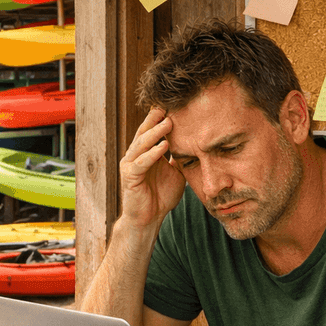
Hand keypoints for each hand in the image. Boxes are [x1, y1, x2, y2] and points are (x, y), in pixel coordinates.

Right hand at [119, 108, 186, 228]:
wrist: (149, 219)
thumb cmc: (161, 196)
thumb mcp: (176, 172)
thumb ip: (180, 158)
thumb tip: (196, 144)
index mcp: (145, 152)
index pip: (152, 131)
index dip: (160, 119)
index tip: (175, 106)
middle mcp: (135, 155)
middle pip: (144, 132)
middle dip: (155, 119)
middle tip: (167, 106)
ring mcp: (130, 165)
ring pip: (141, 144)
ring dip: (155, 133)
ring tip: (168, 123)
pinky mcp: (129, 177)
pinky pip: (141, 163)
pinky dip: (152, 154)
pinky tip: (164, 146)